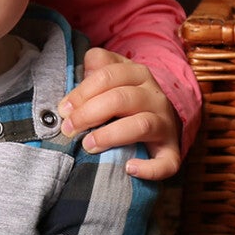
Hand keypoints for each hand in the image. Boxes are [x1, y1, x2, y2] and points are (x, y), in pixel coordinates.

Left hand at [59, 48, 181, 180]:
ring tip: (88, 145)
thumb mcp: (115, 76)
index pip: (108, 76)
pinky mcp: (171, 151)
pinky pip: (167, 162)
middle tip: (69, 129)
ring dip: (111, 135)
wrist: (162, 121)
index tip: (63, 110)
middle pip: (122, 98)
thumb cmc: (127, 99)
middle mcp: (155, 97)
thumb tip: (86, 65)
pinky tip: (129, 168)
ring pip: (142, 125)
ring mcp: (166, 124)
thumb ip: (100, 66)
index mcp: (138, 75)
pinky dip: (150, 168)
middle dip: (89, 114)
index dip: (82, 93)